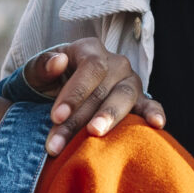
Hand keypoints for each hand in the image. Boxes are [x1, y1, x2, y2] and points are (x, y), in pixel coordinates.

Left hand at [28, 40, 164, 155]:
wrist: (59, 90)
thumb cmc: (48, 81)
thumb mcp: (36, 72)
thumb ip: (42, 66)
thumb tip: (58, 62)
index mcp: (90, 50)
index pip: (89, 68)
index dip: (74, 93)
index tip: (56, 117)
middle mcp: (114, 63)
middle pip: (102, 89)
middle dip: (79, 118)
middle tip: (60, 142)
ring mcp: (129, 81)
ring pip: (124, 97)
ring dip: (109, 117)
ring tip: (95, 133)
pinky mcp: (140, 100)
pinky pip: (150, 104)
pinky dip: (154, 113)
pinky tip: (156, 125)